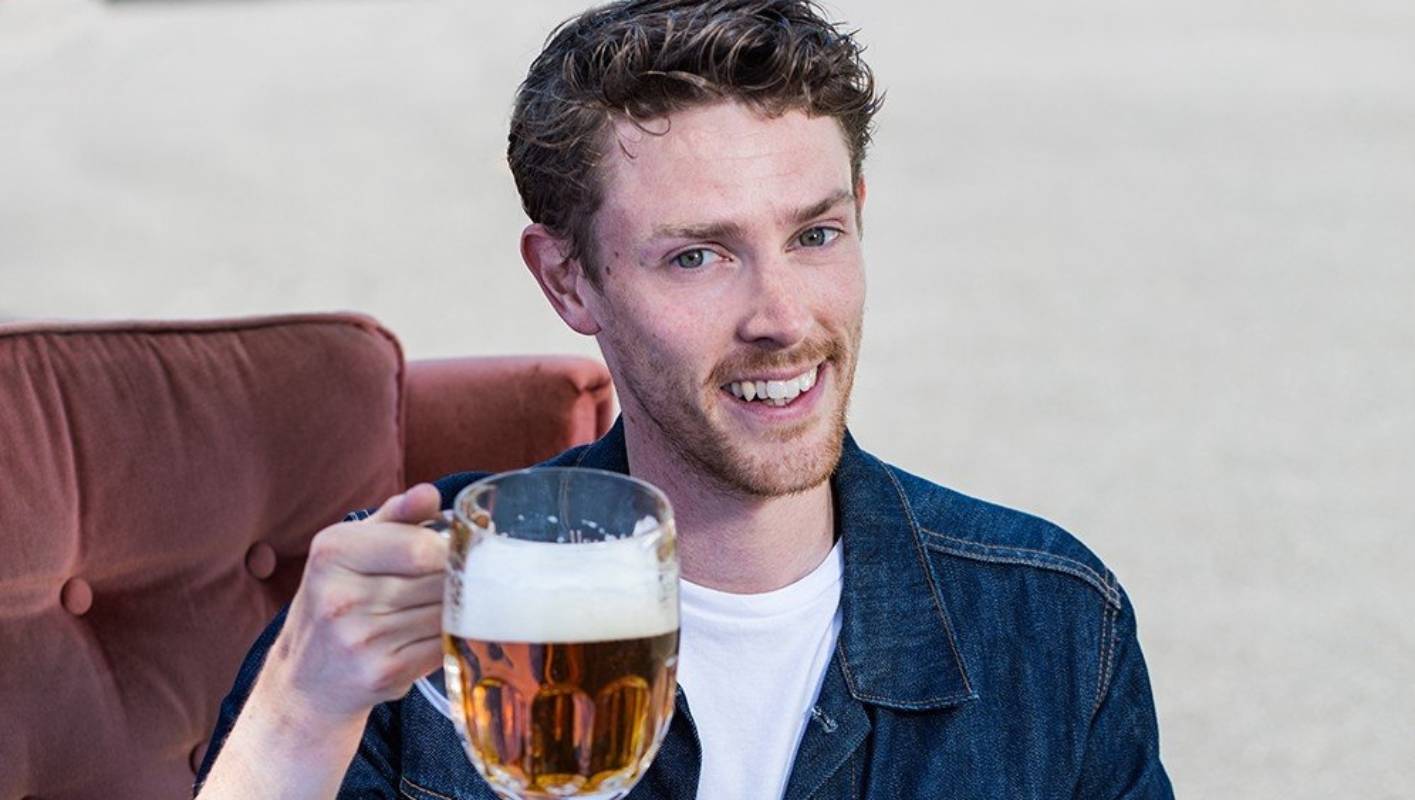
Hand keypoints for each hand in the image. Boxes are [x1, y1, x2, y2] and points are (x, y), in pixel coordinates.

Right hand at [253, 483, 447, 731]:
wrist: (303, 683)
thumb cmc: (335, 604)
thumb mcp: (350, 550)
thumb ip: (395, 518)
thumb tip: (430, 494)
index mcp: (333, 552)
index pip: (420, 546)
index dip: (447, 550)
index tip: (451, 554)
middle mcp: (341, 597)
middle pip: (436, 580)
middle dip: (455, 580)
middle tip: (452, 582)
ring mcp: (361, 639)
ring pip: (445, 613)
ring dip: (455, 610)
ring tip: (438, 609)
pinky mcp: (383, 673)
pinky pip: (442, 646)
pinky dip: (448, 639)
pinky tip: (430, 636)